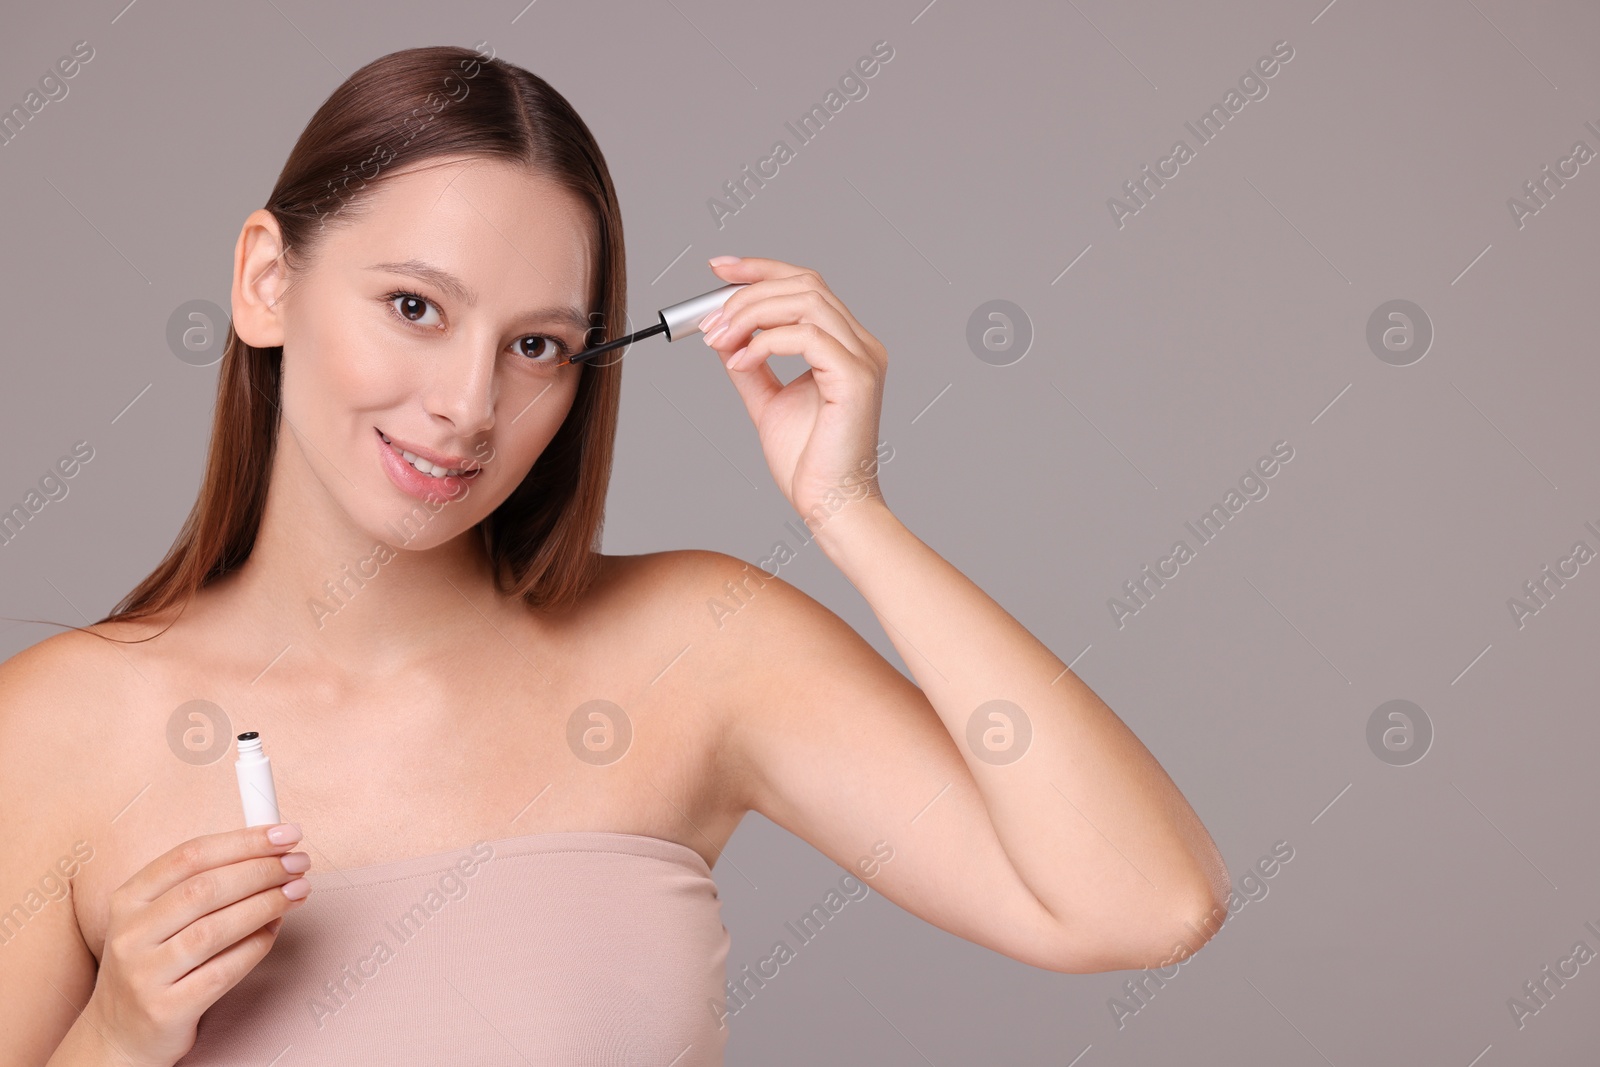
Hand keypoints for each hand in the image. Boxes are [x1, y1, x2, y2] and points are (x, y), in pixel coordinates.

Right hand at [81, 824, 311, 1065]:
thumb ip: (204, 882)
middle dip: (261, 870)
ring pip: (215, 929)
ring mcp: (144, 974)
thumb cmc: (155, 962)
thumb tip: (272, 852)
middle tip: (299, 864)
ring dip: (266, 904)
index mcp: (128, 899)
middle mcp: (130, 934)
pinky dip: (256, 945)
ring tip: (298, 892)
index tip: (286, 834)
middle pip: (204, 889)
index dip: (243, 841)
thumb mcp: (160, 916)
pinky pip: (224, 970)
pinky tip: (275, 930)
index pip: (190, 856)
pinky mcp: (165, 1009)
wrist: (120, 1033)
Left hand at [698, 256, 888, 526]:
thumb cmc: (808, 462)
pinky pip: (806, 336)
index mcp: (846, 345)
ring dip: (751, 313)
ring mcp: (863, 358)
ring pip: (805, 301)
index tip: (717, 268)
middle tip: (709, 321)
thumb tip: (725, 334)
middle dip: (748, 292)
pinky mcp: (857, 378)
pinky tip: (741, 361)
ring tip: (720, 339)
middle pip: (804, 283)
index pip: (806, 284)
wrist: (830, 505)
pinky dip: (765, 342)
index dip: (760, 268)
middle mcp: (861, 344)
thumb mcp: (768, 402)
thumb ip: (751, 365)